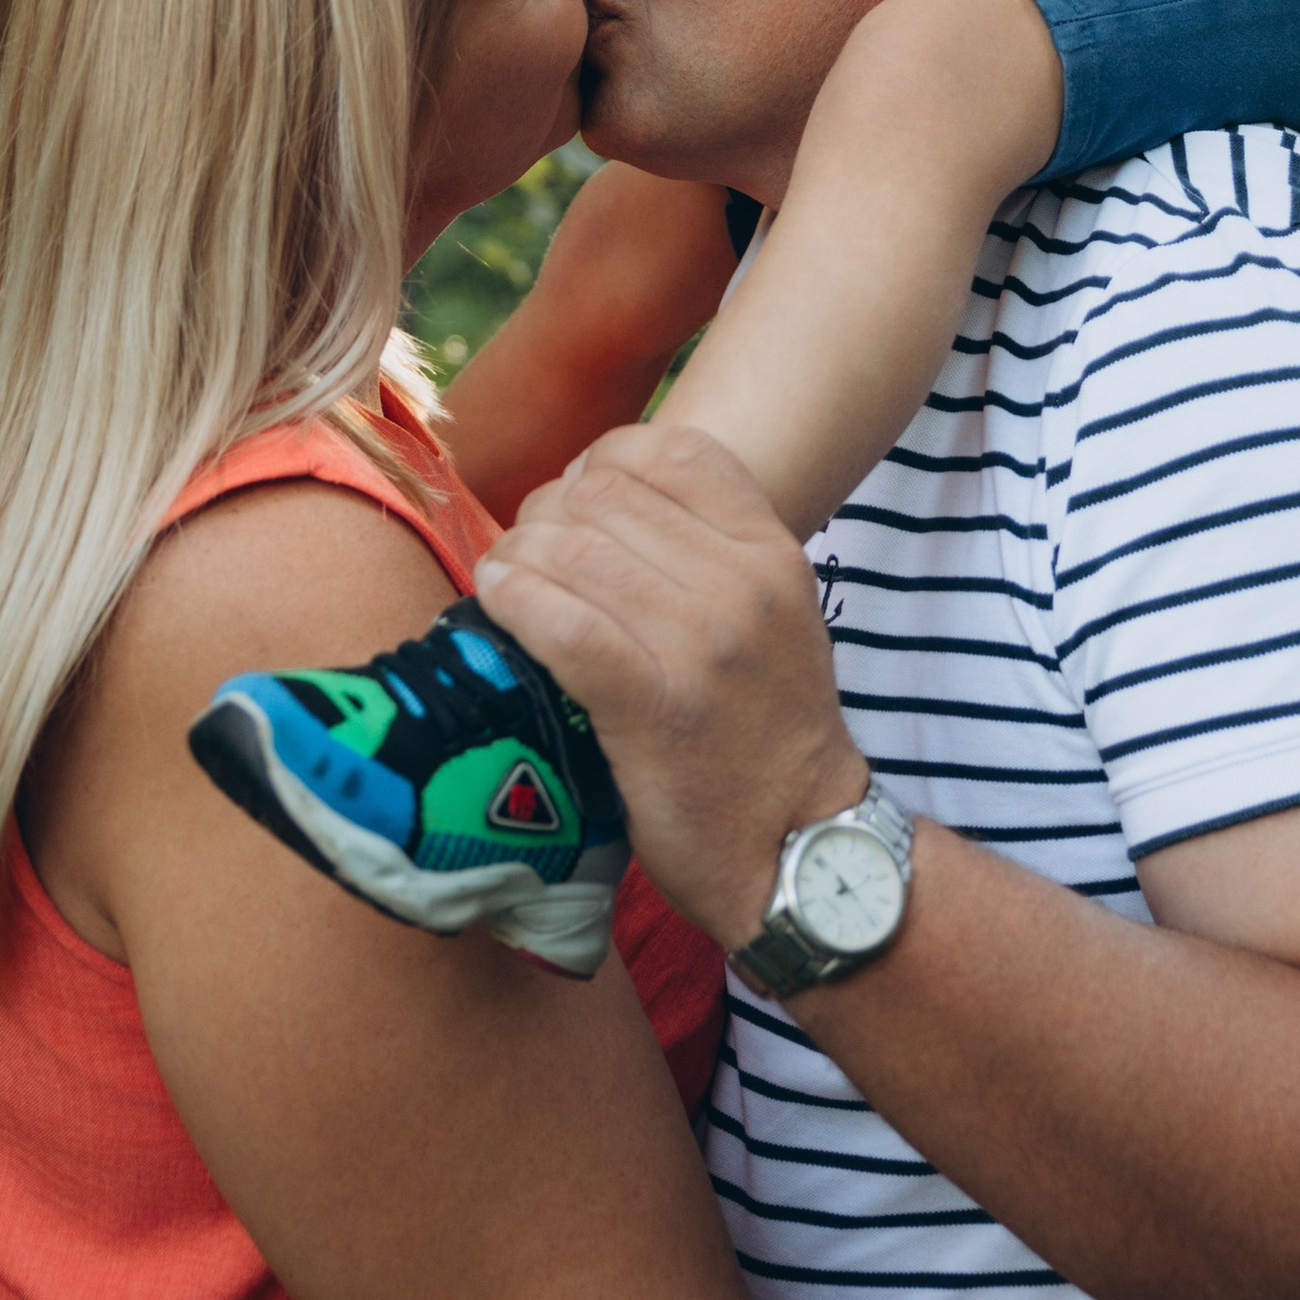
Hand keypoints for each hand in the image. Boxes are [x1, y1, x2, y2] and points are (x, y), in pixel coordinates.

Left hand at [476, 422, 865, 953]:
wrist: (801, 851)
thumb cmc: (769, 734)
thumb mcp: (775, 617)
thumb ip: (713, 552)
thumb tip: (601, 497)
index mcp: (773, 552)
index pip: (670, 449)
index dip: (602, 460)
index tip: (577, 498)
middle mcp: (741, 586)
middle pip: (604, 493)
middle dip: (546, 512)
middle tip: (529, 552)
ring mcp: (700, 647)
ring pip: (573, 550)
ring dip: (519, 556)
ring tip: (505, 580)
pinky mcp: (652, 708)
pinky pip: (562, 624)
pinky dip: (516, 602)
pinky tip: (498, 603)